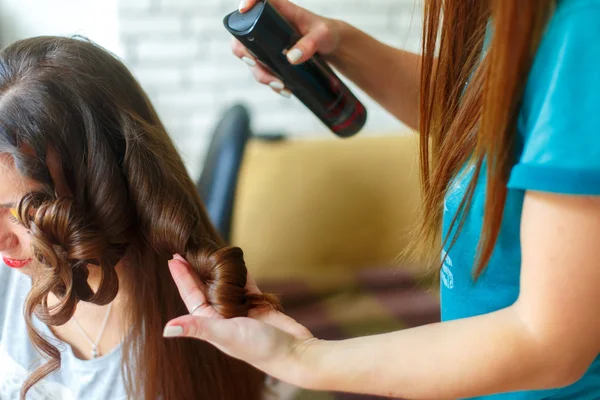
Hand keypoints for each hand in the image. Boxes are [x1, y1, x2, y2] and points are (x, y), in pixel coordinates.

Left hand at [163, 255, 317, 384]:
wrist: (293, 352)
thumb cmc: (259, 347)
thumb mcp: (225, 335)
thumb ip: (198, 328)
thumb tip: (166, 329)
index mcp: (211, 322)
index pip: (191, 296)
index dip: (182, 278)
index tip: (173, 259)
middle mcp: (223, 315)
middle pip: (205, 287)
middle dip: (196, 270)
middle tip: (187, 249)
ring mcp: (240, 309)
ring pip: (225, 283)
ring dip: (217, 269)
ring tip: (208, 250)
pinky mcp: (257, 303)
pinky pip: (245, 283)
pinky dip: (241, 272)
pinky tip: (235, 260)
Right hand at [232, 0, 341, 96]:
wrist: (332, 47)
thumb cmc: (327, 33)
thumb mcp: (322, 35)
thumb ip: (309, 44)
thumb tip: (291, 58)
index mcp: (280, 10)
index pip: (259, 0)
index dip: (247, 1)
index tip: (243, 10)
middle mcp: (269, 25)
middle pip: (244, 35)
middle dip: (245, 53)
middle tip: (255, 64)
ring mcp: (268, 43)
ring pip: (252, 58)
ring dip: (261, 74)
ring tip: (280, 85)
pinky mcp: (271, 57)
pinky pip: (263, 71)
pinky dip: (271, 82)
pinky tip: (284, 89)